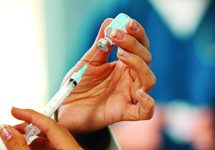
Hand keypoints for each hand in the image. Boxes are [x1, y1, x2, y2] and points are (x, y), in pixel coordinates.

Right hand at [0, 108, 80, 149]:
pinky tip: (26, 147)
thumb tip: (5, 130)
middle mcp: (75, 149)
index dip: (30, 115)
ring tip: (15, 138)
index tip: (14, 110)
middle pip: (51, 130)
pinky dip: (38, 146)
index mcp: (72, 149)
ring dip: (33, 138)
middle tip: (11, 127)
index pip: (50, 123)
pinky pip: (54, 147)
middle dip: (29, 127)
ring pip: (52, 140)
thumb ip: (19, 145)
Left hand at [57, 18, 155, 133]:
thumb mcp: (88, 62)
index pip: (140, 46)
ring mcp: (130, 95)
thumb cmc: (79, 86)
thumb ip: (100, 45)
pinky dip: (148, 103)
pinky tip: (139, 93)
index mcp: (124, 65)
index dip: (137, 34)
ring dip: (139, 65)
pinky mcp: (124, 112)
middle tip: (117, 35)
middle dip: (134, 44)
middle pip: (146, 59)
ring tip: (121, 55)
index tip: (127, 23)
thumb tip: (109, 21)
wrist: (66, 109)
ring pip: (149, 80)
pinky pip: (145, 112)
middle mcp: (131, 79)